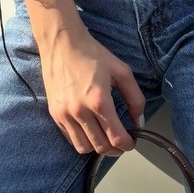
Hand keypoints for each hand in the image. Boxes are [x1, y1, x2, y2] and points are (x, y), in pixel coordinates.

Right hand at [18, 0, 145, 154]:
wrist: (61, 43)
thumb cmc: (92, 54)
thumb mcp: (122, 72)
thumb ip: (135, 98)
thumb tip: (139, 122)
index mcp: (99, 101)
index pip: (116, 137)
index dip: (127, 144)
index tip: (132, 141)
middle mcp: (80, 112)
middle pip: (101, 147)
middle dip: (115, 149)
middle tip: (121, 141)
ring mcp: (64, 114)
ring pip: (83, 147)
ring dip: (97, 147)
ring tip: (105, 137)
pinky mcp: (54, 113)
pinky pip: (69, 138)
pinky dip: (82, 139)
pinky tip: (89, 129)